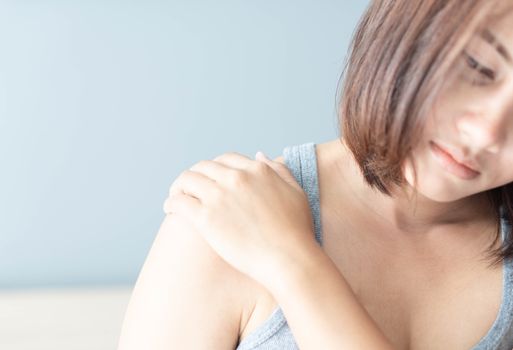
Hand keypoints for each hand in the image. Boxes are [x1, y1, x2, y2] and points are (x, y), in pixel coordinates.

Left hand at [162, 151, 316, 287]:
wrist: (289, 259)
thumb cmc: (296, 231)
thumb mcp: (295, 192)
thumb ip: (279, 170)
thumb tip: (259, 155)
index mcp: (256, 170)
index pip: (225, 159)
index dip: (214, 168)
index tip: (210, 179)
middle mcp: (236, 178)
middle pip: (203, 167)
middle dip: (194, 175)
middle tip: (189, 188)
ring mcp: (219, 196)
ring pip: (186, 180)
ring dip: (179, 186)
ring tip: (176, 197)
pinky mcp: (206, 217)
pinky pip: (178, 201)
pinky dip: (171, 202)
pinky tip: (170, 209)